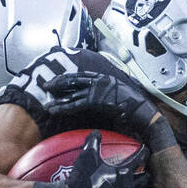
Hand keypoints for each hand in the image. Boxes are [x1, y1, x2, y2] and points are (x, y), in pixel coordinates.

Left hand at [40, 71, 161, 139]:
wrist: (141, 111)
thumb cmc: (129, 106)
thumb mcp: (113, 96)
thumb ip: (102, 95)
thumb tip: (92, 99)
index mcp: (103, 78)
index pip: (81, 76)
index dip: (66, 77)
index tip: (55, 80)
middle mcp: (100, 81)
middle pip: (74, 80)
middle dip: (58, 83)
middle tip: (45, 86)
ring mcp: (98, 89)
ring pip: (73, 92)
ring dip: (58, 98)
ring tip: (46, 103)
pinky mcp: (98, 100)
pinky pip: (77, 104)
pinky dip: (65, 107)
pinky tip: (55, 110)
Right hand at [62, 130, 149, 187]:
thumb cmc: (82, 176)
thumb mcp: (87, 155)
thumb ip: (93, 141)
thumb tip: (96, 132)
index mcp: (124, 169)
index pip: (141, 158)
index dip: (143, 153)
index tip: (142, 151)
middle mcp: (128, 184)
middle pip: (147, 178)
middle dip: (146, 174)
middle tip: (142, 172)